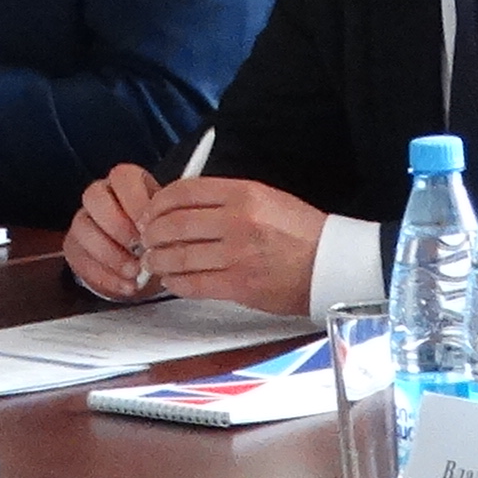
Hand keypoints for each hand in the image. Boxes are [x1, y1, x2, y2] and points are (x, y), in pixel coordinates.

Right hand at [66, 164, 168, 300]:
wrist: (141, 265)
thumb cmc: (156, 238)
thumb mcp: (167, 225)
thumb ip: (167, 222)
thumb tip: (174, 229)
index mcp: (126, 183)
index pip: (122, 177)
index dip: (135, 201)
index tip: (150, 226)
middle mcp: (100, 196)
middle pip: (94, 196)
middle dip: (117, 225)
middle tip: (138, 247)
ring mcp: (83, 221)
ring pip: (83, 228)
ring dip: (111, 254)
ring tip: (134, 272)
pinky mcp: (74, 248)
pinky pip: (81, 259)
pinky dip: (106, 276)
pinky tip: (125, 284)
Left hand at [131, 176, 324, 316]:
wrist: (332, 264)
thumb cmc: (301, 232)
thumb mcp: (266, 198)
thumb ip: (225, 199)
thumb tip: (182, 207)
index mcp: (243, 193)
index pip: (183, 192)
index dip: (158, 203)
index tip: (151, 212)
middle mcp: (236, 221)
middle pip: (172, 224)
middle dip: (151, 234)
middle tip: (146, 240)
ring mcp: (236, 255)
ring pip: (176, 256)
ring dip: (157, 261)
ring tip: (154, 262)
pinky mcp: (238, 286)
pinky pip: (191, 284)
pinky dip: (175, 283)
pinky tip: (173, 280)